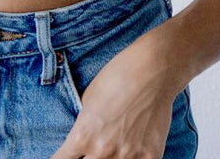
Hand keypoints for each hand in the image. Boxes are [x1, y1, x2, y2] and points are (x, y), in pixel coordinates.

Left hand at [48, 34, 179, 158]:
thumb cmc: (118, 76)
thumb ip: (84, 125)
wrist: (153, 69)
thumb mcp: (88, 99)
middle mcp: (102, 151)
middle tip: (93, 147)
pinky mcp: (150, 157)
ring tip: (114, 147)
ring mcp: (127, 157)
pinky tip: (133, 149)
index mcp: (82, 136)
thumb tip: (82, 142)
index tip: (66, 156)